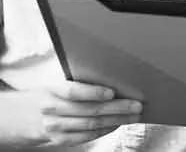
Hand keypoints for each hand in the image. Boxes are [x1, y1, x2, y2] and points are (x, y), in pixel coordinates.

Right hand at [6, 81, 140, 146]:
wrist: (10, 119)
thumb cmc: (38, 98)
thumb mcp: (51, 86)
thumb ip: (74, 86)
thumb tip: (107, 82)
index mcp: (51, 92)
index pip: (74, 92)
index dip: (93, 92)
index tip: (111, 91)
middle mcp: (53, 111)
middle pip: (89, 111)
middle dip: (117, 108)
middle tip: (136, 105)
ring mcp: (55, 128)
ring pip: (90, 126)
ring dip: (116, 121)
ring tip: (133, 116)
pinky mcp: (58, 140)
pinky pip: (85, 137)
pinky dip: (103, 131)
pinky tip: (116, 125)